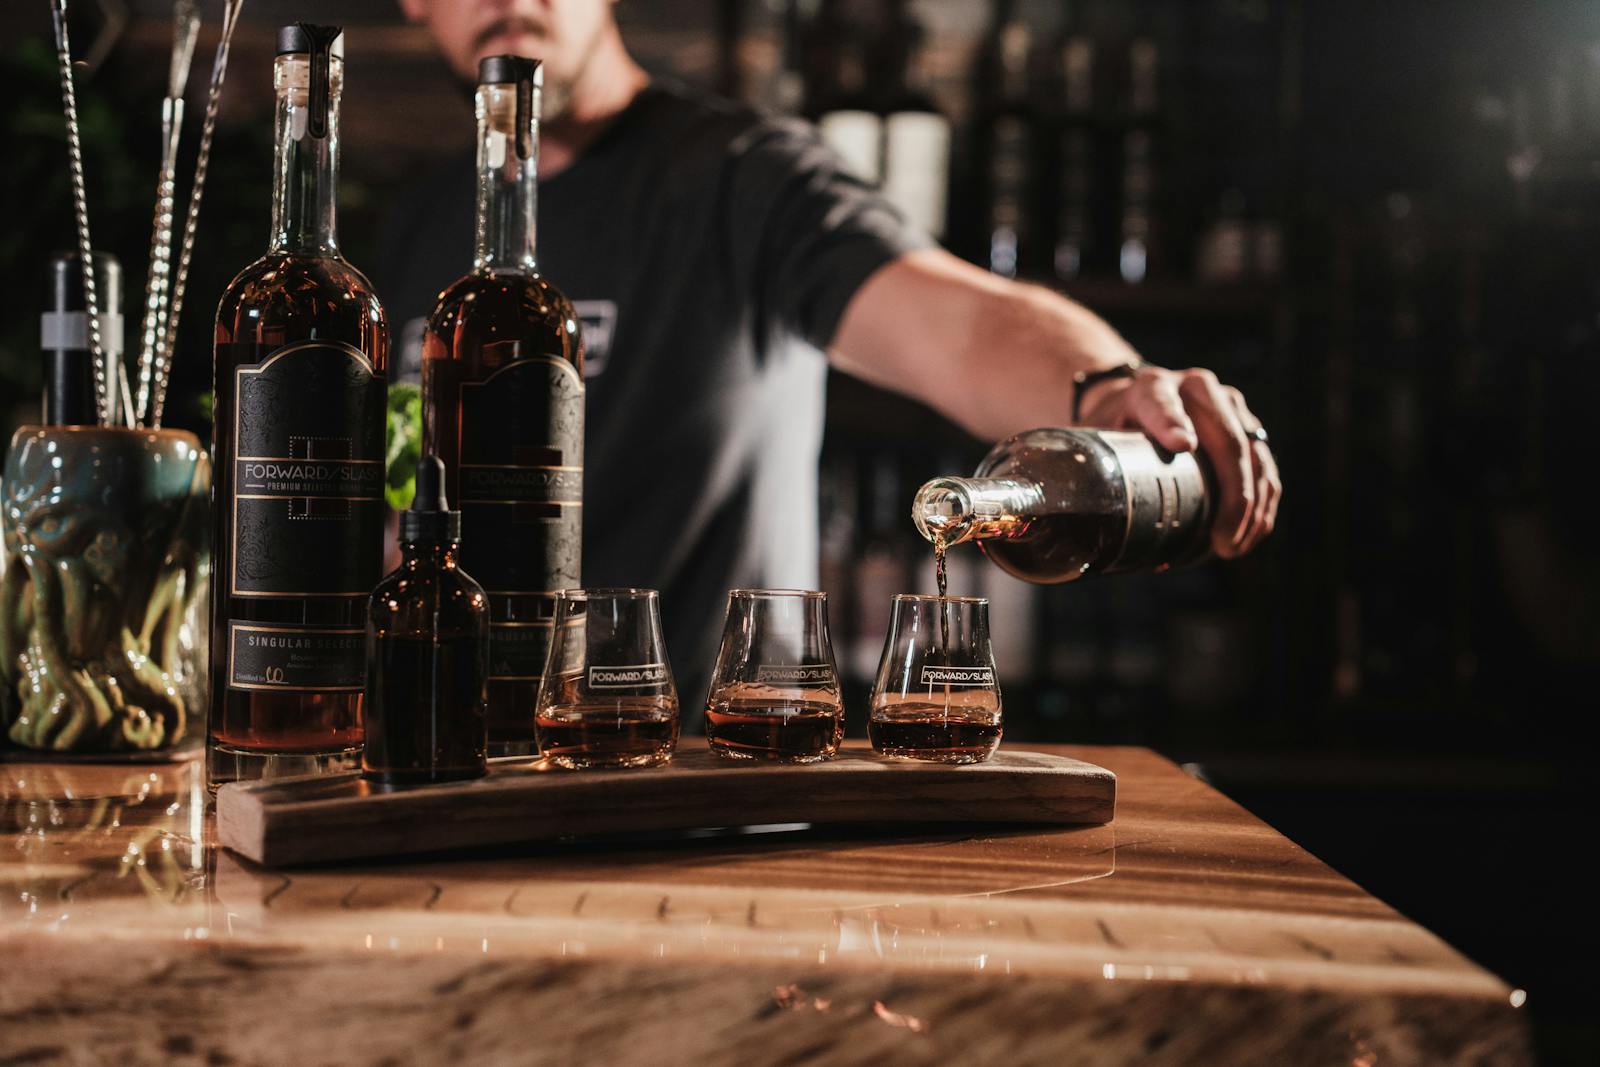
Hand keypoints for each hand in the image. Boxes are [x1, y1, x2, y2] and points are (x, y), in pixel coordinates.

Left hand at [1076, 366, 1279, 557]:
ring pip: (1254, 454)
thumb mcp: (1089, 437)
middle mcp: (1196, 388)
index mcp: (1150, 387)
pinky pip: (1265, 465)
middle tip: (1220, 540)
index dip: (1169, 422)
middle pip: (1225, 437)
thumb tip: (1047, 516)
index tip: (1181, 445)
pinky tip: (1253, 534)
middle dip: (1231, 493)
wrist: (1135, 401)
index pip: (1159, 403)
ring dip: (1252, 506)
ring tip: (1232, 547)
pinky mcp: (1247, 426)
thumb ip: (1073, 467)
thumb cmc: (1109, 428)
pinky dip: (1264, 502)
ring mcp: (1229, 405)